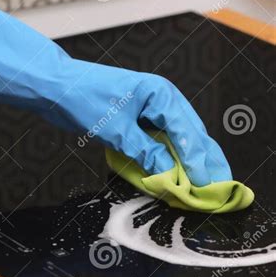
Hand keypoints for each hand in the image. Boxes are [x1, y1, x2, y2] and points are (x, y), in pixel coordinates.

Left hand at [56, 59, 231, 185]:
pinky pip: (161, 142)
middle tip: (221, 189)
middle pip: (192, 135)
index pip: (188, 132)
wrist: (55, 87)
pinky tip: (177, 177)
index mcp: (161, 94)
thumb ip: (145, 153)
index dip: (200, 161)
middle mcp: (161, 100)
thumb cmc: (83, 98)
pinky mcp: (139, 121)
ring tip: (206, 188)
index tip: (209, 186)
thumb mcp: (117, 130)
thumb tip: (169, 176)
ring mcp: (151, 110)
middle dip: (206, 162)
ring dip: (190, 163)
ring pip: (179, 140)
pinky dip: (170, 159)